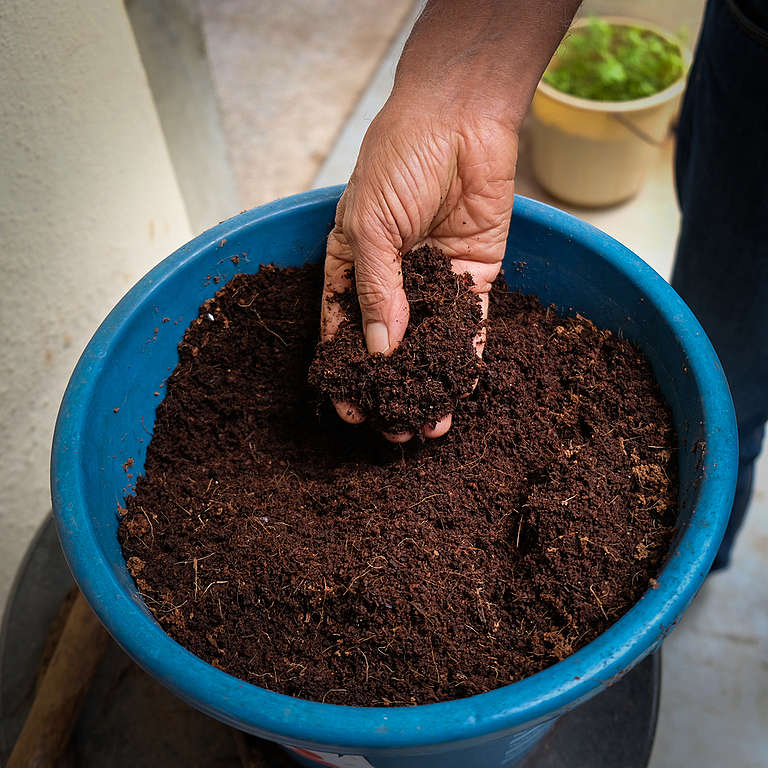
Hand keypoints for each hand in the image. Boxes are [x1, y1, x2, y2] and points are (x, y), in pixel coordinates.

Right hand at [321, 99, 517, 441]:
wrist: (461, 119)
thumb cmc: (400, 159)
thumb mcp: (370, 228)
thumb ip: (374, 291)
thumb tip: (378, 351)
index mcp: (352, 264)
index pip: (343, 329)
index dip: (345, 370)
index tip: (349, 408)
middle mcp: (392, 279)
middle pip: (387, 346)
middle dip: (390, 388)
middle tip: (394, 427)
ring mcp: (432, 280)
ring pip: (428, 344)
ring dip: (428, 384)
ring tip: (428, 424)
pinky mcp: (473, 277)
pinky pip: (469, 325)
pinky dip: (466, 358)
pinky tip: (462, 390)